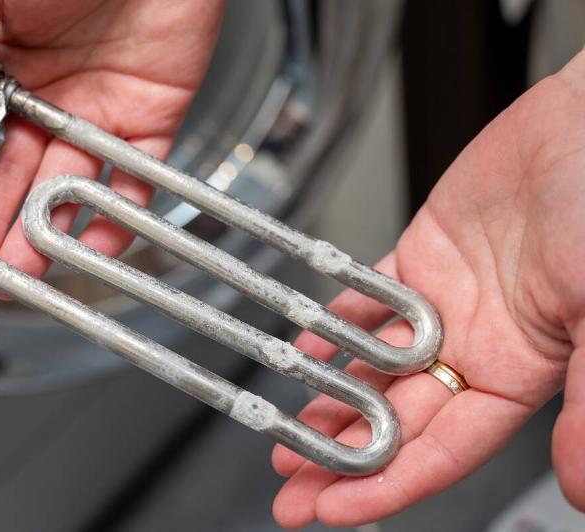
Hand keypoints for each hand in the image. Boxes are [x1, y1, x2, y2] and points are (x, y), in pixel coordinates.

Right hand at [0, 0, 223, 293]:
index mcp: (0, 75)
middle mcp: (47, 103)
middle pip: (15, 179)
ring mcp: (98, 115)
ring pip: (68, 188)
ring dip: (45, 233)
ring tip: (20, 272)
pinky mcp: (151, 121)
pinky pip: (136, 179)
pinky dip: (119, 215)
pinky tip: (93, 245)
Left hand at [271, 50, 584, 526]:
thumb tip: (581, 488)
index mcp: (519, 374)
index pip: (442, 451)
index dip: (386, 484)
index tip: (334, 511)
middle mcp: (476, 347)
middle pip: (396, 418)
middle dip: (340, 454)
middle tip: (288, 483)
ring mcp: (445, 304)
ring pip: (373, 366)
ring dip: (327, 398)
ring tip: (280, 428)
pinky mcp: (421, 257)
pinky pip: (367, 300)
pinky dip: (335, 324)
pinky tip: (303, 348)